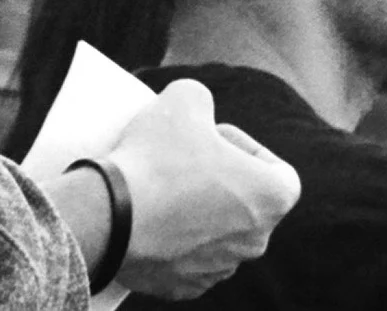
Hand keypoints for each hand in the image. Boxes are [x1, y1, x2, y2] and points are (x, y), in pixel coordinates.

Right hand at [105, 79, 300, 299]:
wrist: (108, 216)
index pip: (278, 171)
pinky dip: (172, 238)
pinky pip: (186, 257)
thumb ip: (205, 100)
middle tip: (184, 158)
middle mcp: (254, 242)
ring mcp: (218, 270)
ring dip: (196, 210)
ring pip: (216, 232)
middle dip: (220, 179)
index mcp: (271, 198)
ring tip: (161, 186)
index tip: (213, 139)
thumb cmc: (157, 157)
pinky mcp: (183, 288)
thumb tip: (199, 112)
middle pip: (246, 203)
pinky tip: (148, 217)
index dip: (247, 148)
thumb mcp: (186, 98)